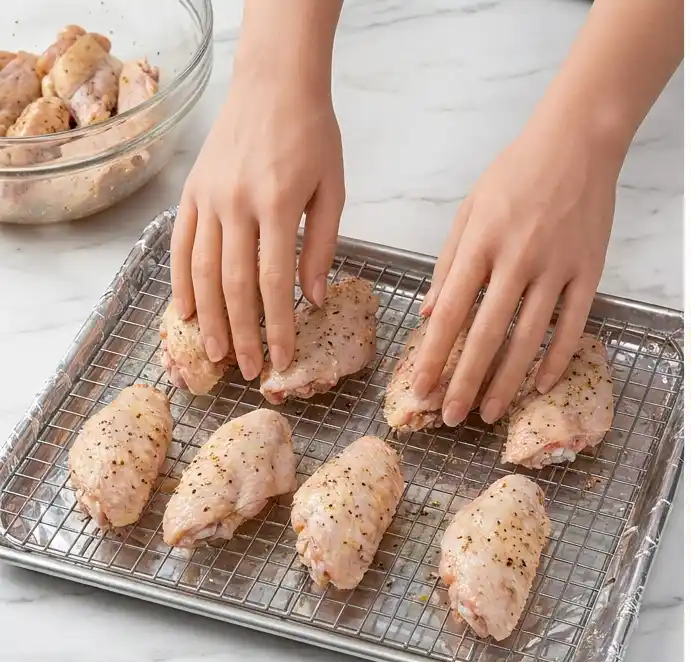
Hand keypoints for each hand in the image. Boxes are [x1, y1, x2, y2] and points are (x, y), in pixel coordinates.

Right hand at [169, 3, 343, 379]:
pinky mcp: (191, 192)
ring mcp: (207, 197)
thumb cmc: (313, 135)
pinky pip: (181, 245)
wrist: (274, 84)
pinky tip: (186, 313)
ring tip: (218, 355)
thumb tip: (313, 298)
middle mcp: (234, 203)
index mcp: (275, 204)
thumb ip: (322, 245)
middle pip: (234, 285)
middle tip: (251, 371)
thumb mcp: (333, 189)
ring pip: (203, 271)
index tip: (283, 359)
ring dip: (209, 318)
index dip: (278, 326)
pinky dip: (182, 282)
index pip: (274, 281)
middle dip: (243, 334)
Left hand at [412, 118, 615, 425]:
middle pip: (487, 334)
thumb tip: (431, 314)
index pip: (451, 311)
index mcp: (481, 241)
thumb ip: (450, 262)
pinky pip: (572, 325)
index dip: (434, 355)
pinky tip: (539, 385)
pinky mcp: (588, 271)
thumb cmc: (517, 172)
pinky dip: (555, 359)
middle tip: (451, 418)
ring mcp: (556, 267)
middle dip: (465, 381)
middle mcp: (517, 258)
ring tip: (489, 412)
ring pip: (529, 338)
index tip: (420, 390)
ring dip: (507, 381)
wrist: (577, 143)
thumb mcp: (471, 209)